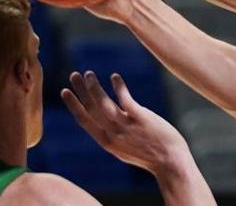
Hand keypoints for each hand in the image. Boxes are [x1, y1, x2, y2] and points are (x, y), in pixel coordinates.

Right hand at [62, 72, 189, 177]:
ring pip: (103, 104)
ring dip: (94, 87)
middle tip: (73, 75)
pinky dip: (118, 87)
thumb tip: (108, 121)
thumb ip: (114, 136)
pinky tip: (114, 77)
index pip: (84, 120)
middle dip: (80, 91)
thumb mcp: (125, 149)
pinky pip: (125, 100)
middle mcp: (112, 134)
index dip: (73, 105)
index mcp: (106, 142)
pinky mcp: (141, 118)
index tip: (65, 91)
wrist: (170, 162)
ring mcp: (126, 126)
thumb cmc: (150, 154)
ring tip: (88, 73)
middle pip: (91, 109)